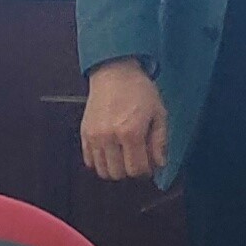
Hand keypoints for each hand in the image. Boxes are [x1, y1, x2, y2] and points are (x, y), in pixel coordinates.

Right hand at [80, 59, 167, 182]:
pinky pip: (89, 160)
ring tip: (123, 156)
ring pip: (102, 170)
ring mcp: (94, 136)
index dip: (146, 171)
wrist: (115, 71)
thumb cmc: (138, 89)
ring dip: (115, 168)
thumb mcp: (158, 112)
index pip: (137, 169)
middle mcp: (110, 137)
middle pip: (118, 174)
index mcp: (131, 132)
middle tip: (136, 158)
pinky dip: (100, 161)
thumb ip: (160, 141)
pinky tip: (110, 151)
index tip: (149, 163)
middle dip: (130, 171)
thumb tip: (159, 164)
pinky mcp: (85, 133)